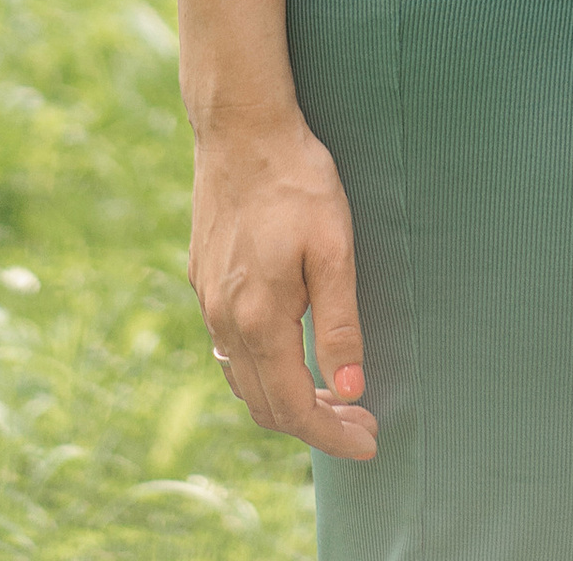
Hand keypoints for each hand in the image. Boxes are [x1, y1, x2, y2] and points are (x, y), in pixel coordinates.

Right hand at [191, 106, 378, 461]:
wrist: (242, 128)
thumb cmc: (297, 180)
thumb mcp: (334, 247)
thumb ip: (340, 323)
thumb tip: (351, 389)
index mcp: (257, 319)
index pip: (293, 407)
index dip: (332, 435)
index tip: (369, 444)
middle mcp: (224, 320)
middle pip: (265, 406)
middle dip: (315, 423)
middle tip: (361, 419)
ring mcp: (207, 301)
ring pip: (243, 381)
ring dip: (286, 399)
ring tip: (333, 393)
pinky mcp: (203, 279)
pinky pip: (229, 349)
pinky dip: (262, 369)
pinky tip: (291, 351)